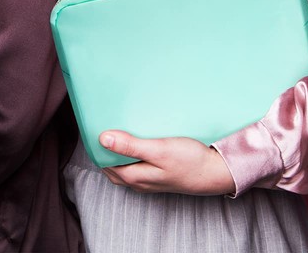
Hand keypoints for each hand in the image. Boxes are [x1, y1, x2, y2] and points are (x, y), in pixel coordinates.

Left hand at [99, 131, 235, 195]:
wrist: (215, 172)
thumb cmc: (189, 161)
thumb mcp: (158, 150)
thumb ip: (131, 146)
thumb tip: (103, 139)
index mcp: (134, 176)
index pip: (104, 163)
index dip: (96, 148)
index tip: (92, 127)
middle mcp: (139, 181)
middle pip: (112, 166)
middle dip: (104, 150)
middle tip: (101, 126)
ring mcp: (149, 180)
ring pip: (124, 167)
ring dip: (117, 153)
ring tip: (116, 132)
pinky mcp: (159, 174)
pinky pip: (137, 165)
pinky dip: (130, 155)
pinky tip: (136, 141)